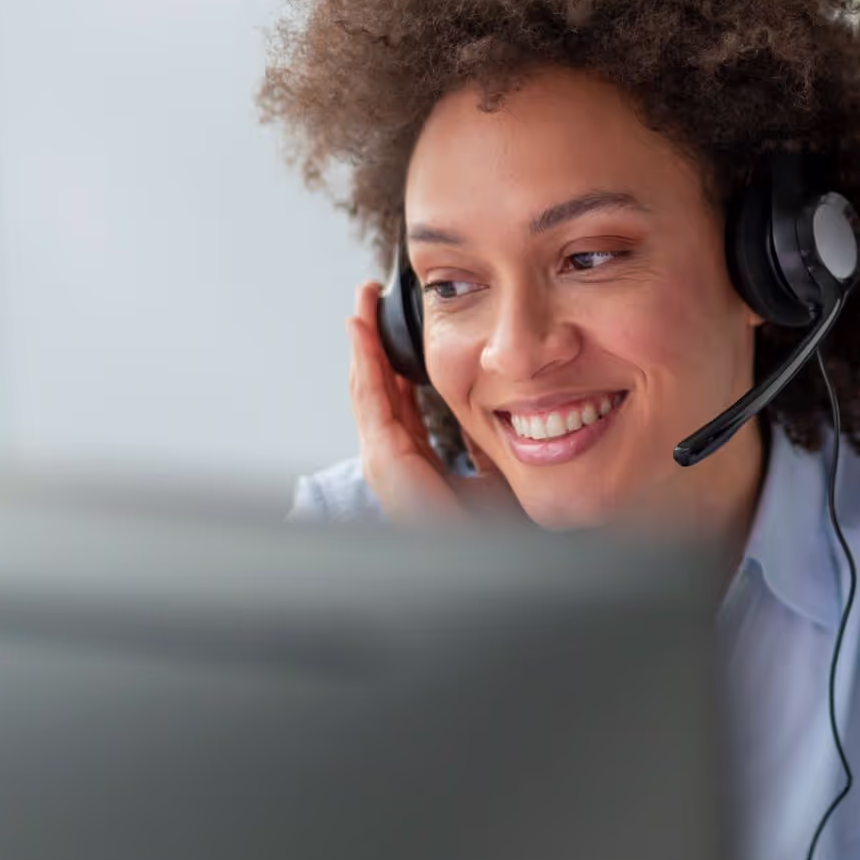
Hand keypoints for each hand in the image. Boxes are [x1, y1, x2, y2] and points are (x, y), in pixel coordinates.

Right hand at [347, 281, 513, 526]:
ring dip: (362, 346)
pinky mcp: (388, 464)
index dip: (390, 362)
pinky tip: (364, 334)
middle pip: (374, 390)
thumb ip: (486, 440)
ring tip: (361, 307)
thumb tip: (494, 410)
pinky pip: (373, 403)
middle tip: (367, 300)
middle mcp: (395, 462)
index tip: (389, 327)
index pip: (395, 401)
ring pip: (367, 391)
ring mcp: (386, 464)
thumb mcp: (496, 467)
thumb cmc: (499, 529)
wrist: (497, 559)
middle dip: (369, 344)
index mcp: (416, 463)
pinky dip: (366, 365)